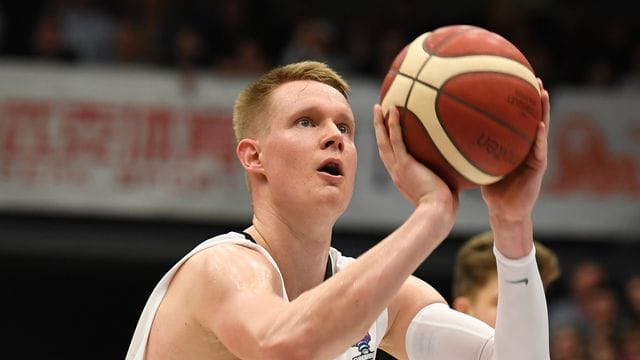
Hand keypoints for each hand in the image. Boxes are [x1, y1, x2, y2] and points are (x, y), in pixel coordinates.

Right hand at [373, 104, 457, 214]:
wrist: (438, 213)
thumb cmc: (445, 206)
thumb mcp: (443, 188)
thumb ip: (446, 175)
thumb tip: (463, 166)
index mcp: (403, 178)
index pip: (392, 157)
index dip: (387, 143)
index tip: (387, 131)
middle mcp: (396, 172)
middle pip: (382, 146)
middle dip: (379, 129)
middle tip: (377, 112)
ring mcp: (398, 168)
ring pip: (384, 141)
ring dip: (379, 123)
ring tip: (379, 106)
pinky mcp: (405, 165)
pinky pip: (397, 141)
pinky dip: (393, 125)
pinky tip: (393, 110)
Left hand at [481, 78, 550, 221]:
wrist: (504, 211)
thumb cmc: (491, 188)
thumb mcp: (479, 163)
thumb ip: (470, 148)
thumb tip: (445, 132)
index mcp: (516, 143)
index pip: (518, 117)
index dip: (518, 100)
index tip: (516, 78)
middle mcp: (528, 146)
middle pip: (533, 117)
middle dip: (535, 97)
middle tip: (534, 77)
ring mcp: (535, 155)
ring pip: (542, 128)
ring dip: (544, 111)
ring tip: (543, 93)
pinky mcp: (538, 168)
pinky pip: (539, 150)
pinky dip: (540, 138)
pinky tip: (540, 126)